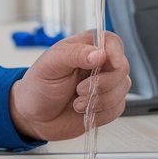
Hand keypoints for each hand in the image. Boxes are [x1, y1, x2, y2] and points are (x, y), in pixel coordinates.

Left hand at [8, 31, 130, 141]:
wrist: (35, 116)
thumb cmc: (38, 86)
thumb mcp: (50, 65)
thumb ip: (74, 54)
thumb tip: (100, 53)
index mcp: (86, 46)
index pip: (112, 42)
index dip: (114, 52)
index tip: (104, 64)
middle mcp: (100, 63)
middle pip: (122, 67)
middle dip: (102, 83)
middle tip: (79, 89)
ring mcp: (106, 84)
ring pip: (122, 89)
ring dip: (99, 100)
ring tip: (77, 102)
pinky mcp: (109, 104)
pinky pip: (118, 108)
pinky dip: (100, 112)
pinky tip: (84, 110)